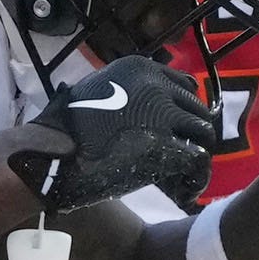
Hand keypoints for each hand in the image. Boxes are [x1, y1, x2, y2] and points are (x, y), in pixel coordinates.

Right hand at [11, 53, 219, 209]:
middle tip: (185, 155)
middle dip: (194, 133)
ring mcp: (163, 115)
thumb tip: (141, 101)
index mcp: (141, 69)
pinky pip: (198, 160)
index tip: (181, 128)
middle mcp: (157, 85)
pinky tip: (185, 190)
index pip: (185, 84)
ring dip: (198, 155)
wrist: (54, 153)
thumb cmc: (65, 126)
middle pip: (198, 108)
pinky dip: (195, 177)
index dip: (186, 110)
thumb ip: (124, 90)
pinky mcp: (165, 146)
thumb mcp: (96, 89)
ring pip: (203, 132)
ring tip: (185, 175)